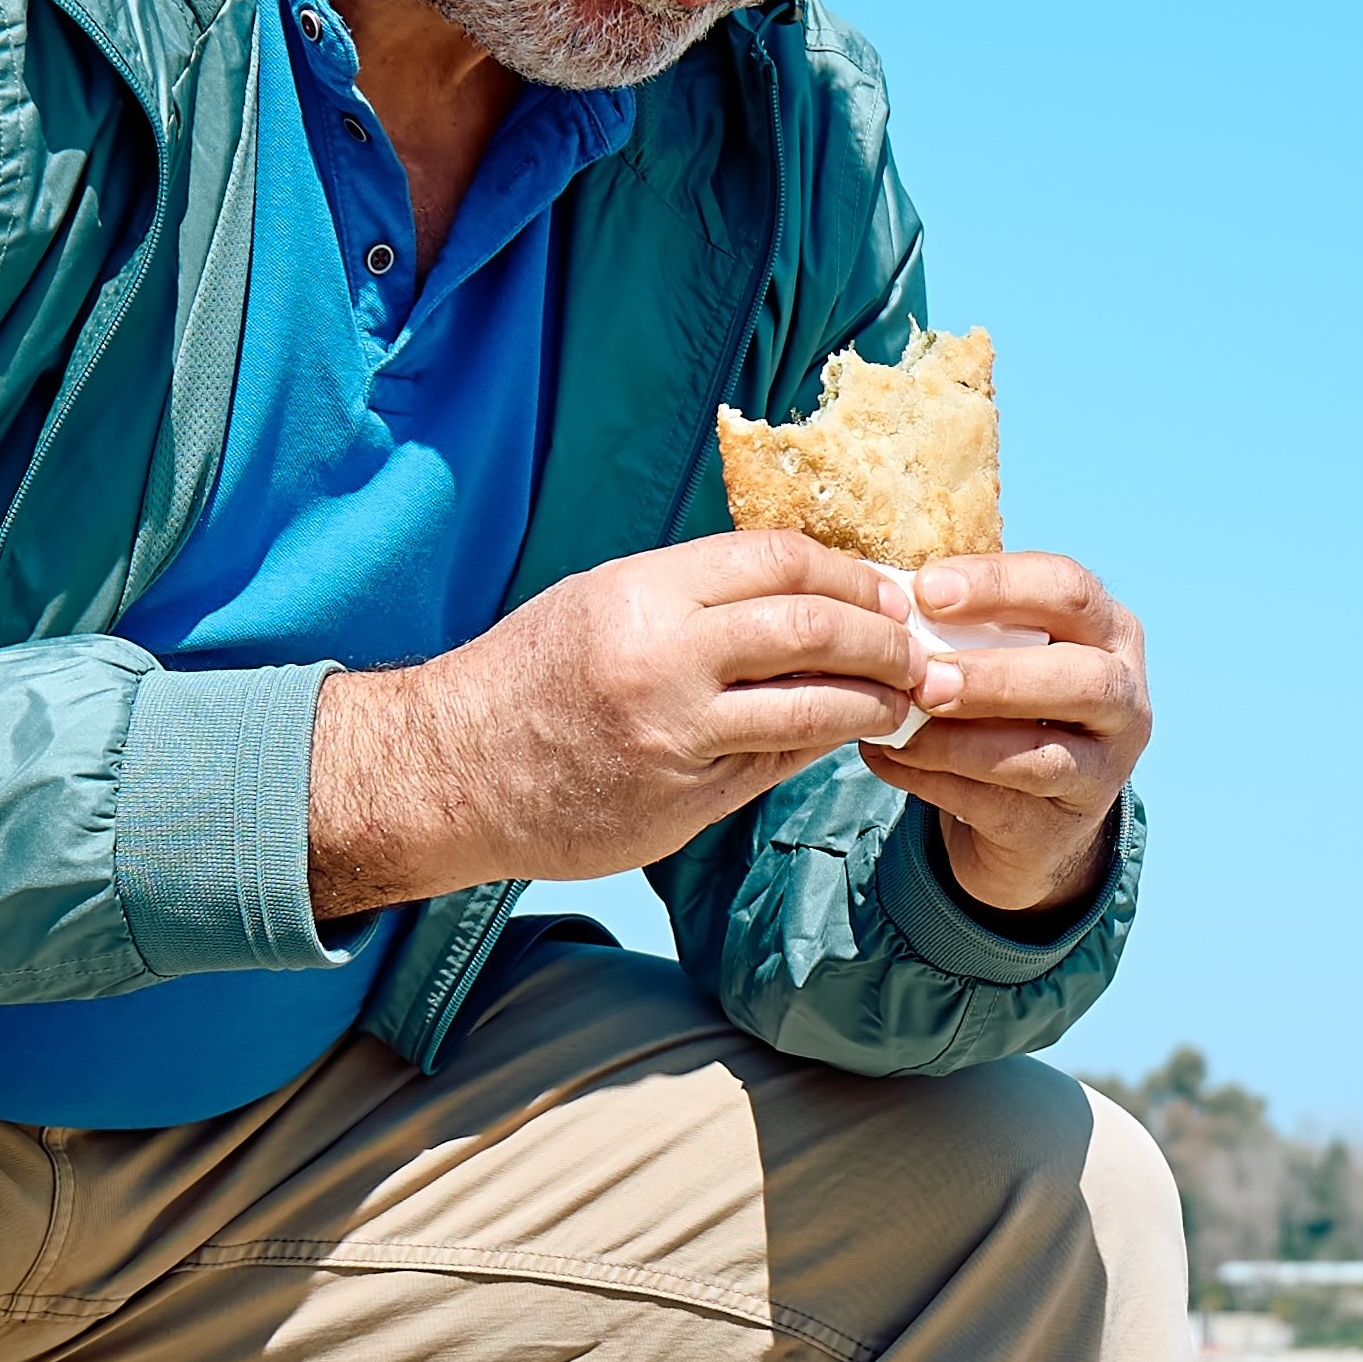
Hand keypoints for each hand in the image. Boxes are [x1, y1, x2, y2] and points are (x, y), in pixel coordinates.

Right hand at [305, 531, 923, 919]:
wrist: (446, 770)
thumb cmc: (527, 676)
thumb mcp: (601, 602)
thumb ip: (696, 597)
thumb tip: (805, 595)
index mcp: (644, 592)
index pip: (782, 561)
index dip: (850, 572)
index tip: (884, 589)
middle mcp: (663, 657)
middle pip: (815, 628)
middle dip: (883, 636)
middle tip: (916, 646)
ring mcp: (675, 735)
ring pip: (815, 707)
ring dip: (874, 701)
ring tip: (901, 698)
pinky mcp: (681, 801)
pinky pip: (776, 765)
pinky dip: (819, 746)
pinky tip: (842, 738)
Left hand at [861, 551, 1150, 917]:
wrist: (1033, 811)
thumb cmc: (1007, 703)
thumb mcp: (1002, 651)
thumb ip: (962, 622)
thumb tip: (879, 590)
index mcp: (1109, 631)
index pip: (1071, 589)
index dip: (1000, 585)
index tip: (926, 589)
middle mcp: (1123, 697)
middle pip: (1081, 678)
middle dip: (996, 675)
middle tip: (924, 678)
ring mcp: (1104, 769)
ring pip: (1045, 755)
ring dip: (961, 741)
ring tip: (897, 728)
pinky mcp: (1063, 825)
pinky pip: (999, 805)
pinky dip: (934, 780)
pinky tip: (887, 757)